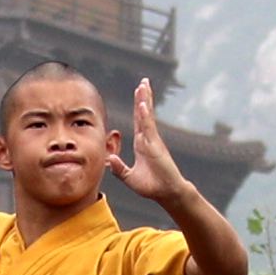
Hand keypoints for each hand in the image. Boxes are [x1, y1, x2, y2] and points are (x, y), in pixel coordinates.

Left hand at [113, 79, 186, 204]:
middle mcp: (148, 139)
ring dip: (145, 101)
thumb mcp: (129, 177)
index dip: (138, 106)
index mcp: (142, 144)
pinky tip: (143, 105)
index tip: (138, 92)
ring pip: (147, 117)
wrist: (167, 192)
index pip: (139, 121)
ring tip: (144, 85)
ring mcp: (152, 141)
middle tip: (143, 82)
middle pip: (144, 114)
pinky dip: (145, 117)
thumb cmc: (152, 186)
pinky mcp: (155, 147)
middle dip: (143, 97)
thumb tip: (109, 159)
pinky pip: (148, 129)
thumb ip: (119, 168)